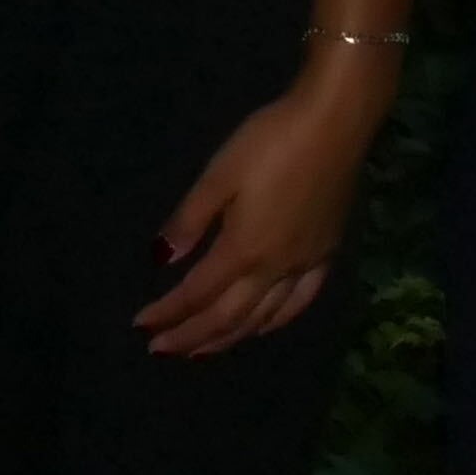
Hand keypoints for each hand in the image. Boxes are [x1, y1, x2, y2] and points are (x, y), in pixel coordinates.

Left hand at [134, 55, 392, 356]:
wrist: (335, 124)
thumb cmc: (270, 142)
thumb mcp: (219, 175)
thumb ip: (190, 220)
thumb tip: (162, 260)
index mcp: (243, 249)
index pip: (197, 294)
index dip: (168, 312)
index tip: (141, 324)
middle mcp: (275, 269)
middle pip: (228, 316)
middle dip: (191, 336)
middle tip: (161, 348)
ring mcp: (305, 264)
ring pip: (263, 318)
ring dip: (229, 338)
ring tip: (201, 350)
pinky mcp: (327, 254)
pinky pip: (299, 302)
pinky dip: (276, 322)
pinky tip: (264, 327)